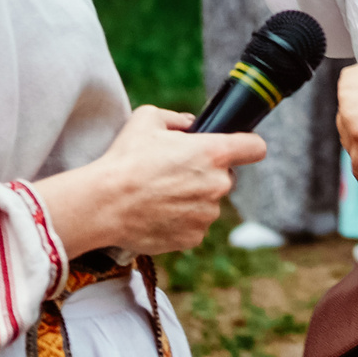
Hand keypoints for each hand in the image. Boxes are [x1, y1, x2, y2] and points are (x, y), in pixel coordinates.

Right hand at [33, 105, 267, 255]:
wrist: (103, 204)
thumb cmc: (124, 160)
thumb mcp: (147, 119)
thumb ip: (177, 118)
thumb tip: (190, 125)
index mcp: (214, 152)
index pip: (255, 147)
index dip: (247, 146)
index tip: (239, 148)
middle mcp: (218, 185)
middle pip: (226, 177)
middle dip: (207, 174)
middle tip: (175, 172)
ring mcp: (207, 214)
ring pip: (208, 203)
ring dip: (193, 199)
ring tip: (159, 195)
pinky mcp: (194, 238)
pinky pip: (194, 226)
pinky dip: (180, 221)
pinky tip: (157, 213)